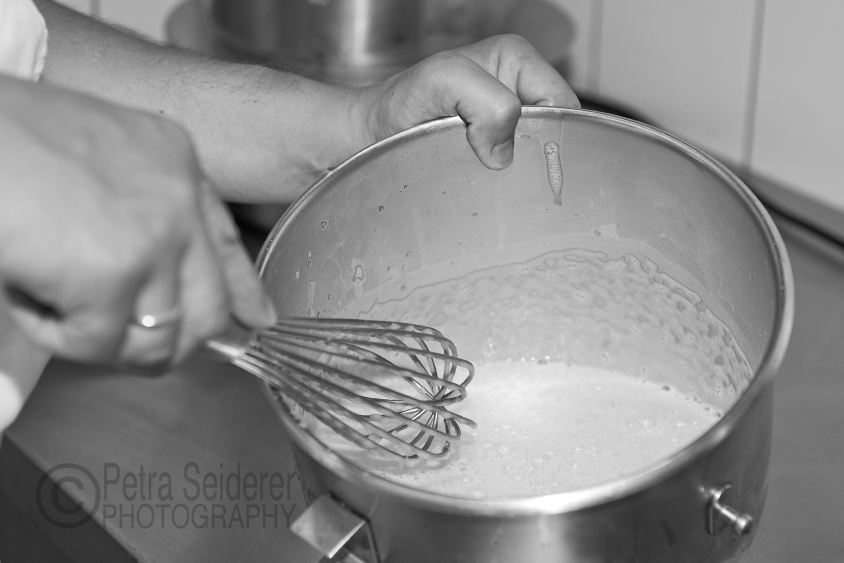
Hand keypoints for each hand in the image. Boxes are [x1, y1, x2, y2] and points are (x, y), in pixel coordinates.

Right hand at [0, 76, 274, 369]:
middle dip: (173, 344)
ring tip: (54, 304)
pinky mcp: (111, 274)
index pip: (228, 243)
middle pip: (209, 308)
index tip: (257, 320)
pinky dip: (55, 335)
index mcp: (176, 162)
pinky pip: (97, 343)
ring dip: (103, 341)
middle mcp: (179, 199)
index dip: (243, 291)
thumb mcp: (98, 155)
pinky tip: (27, 294)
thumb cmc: (5, 139)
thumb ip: (140, 209)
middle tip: (129, 348)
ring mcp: (153, 238)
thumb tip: (158, 277)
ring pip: (158, 340)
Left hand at [364, 34, 579, 169]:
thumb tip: (505, 150)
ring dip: (518, 176)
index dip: (550, 133)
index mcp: (516, 62)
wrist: (370, 138)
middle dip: (536, 157)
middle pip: (555, 133)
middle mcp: (517, 91)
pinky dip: (504, 186)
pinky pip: (516, 175)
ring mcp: (507, 126)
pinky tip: (485, 188)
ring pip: (537, 159)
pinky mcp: (494, 154)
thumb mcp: (442, 81)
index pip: (563, 104)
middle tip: (501, 172)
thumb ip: (488, 101)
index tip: (521, 156)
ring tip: (487, 179)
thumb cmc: (400, 104)